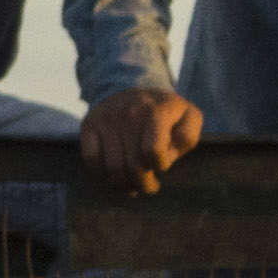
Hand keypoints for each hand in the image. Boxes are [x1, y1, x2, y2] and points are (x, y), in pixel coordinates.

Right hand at [80, 86, 202, 193]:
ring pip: (112, 167)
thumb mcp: (189, 117)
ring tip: (132, 185)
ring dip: (124, 184)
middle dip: (144, 184)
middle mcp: (129, 112)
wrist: (131, 90)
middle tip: (149, 187)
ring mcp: (106, 118)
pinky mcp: (89, 124)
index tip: (162, 167)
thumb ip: (188, 136)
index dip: (160, 166)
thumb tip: (168, 154)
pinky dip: (101, 173)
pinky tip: (112, 174)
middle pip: (133, 164)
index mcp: (158, 110)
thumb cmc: (165, 113)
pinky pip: (91, 159)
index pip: (154, 151)